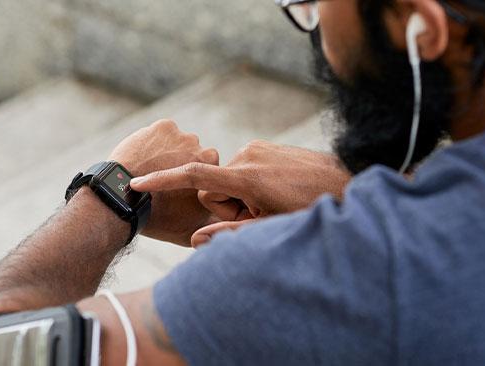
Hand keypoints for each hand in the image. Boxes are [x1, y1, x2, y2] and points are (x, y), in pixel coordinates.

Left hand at [109, 119, 218, 245]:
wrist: (123, 200)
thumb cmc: (157, 219)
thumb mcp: (192, 230)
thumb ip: (214, 226)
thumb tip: (225, 226)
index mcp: (216, 176)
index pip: (209, 174)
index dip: (193, 183)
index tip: (179, 191)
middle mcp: (206, 153)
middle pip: (196, 156)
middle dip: (184, 164)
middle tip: (164, 181)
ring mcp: (185, 137)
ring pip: (179, 143)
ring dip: (170, 152)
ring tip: (151, 169)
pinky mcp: (165, 126)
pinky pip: (162, 132)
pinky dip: (154, 141)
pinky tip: (144, 158)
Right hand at [130, 140, 351, 246]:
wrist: (347, 181)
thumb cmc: (312, 210)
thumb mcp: (271, 229)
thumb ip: (231, 234)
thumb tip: (195, 241)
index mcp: (247, 177)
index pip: (194, 176)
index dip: (164, 181)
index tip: (137, 184)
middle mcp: (248, 156)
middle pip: (212, 187)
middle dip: (227, 206)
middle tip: (258, 215)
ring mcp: (256, 148)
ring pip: (227, 180)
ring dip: (241, 197)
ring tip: (272, 204)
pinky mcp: (263, 147)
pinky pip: (241, 169)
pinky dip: (250, 185)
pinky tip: (276, 192)